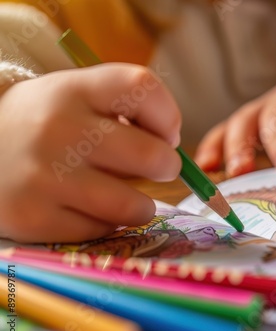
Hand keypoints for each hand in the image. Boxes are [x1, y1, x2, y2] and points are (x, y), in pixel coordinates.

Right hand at [0, 63, 180, 241]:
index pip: (142, 87)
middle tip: (158, 168)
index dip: (168, 116)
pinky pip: (102, 229)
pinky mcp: (34, 218)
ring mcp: (43, 176)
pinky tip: (87, 209)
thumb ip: (124, 109)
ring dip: (141, 205)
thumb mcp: (75, 97)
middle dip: (168, 167)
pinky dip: (105, 223)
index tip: (166, 134)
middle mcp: (57, 129)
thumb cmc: (46, 125)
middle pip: (152, 156)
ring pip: (133, 205)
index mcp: (72, 90)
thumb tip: (172, 148)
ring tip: (126, 197)